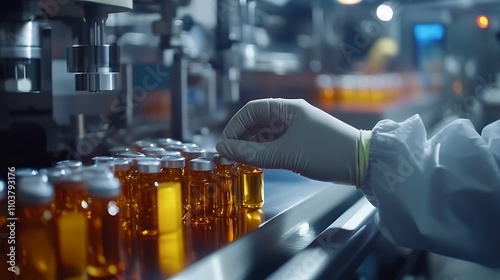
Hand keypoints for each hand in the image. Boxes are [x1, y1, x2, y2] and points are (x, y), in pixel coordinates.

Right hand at [216, 98, 359, 184]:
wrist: (363, 162)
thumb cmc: (326, 153)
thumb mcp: (285, 154)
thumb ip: (252, 153)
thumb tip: (224, 149)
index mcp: (287, 109)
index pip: (251, 110)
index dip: (235, 126)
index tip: (225, 145)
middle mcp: (290, 114)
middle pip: (257, 121)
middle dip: (242, 137)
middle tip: (231, 157)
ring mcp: (297, 127)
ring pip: (266, 133)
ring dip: (253, 146)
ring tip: (243, 162)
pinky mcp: (302, 140)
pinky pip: (276, 142)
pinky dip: (265, 151)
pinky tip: (260, 162)